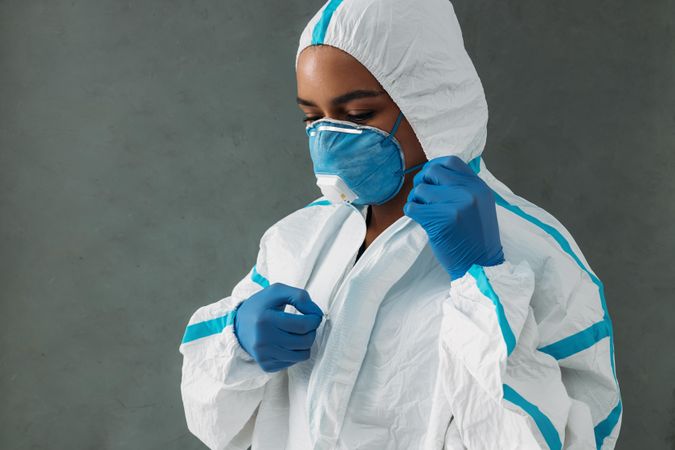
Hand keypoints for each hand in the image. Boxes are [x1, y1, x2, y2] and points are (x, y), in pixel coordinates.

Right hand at [234, 283, 322, 371]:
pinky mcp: (266, 365)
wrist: (239, 326)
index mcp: (265, 320)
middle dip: (312, 331)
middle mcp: (263, 340)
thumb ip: (300, 297)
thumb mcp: (277, 291)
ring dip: (306, 343)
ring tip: (297, 333)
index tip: (314, 316)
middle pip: (305, 341)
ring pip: (302, 355)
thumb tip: (317, 314)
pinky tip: (287, 343)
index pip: (304, 325)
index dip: (315, 319)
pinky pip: (294, 362)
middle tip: (306, 324)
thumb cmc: (262, 306)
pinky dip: (295, 352)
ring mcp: (264, 355)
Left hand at [404, 155, 504, 279]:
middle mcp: (469, 192)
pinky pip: (412, 207)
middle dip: (422, 181)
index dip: (435, 166)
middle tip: (422, 196)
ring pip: (420, 189)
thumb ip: (463, 188)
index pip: (451, 161)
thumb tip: (434, 173)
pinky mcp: (440, 221)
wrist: (480, 265)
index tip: (429, 178)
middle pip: (432, 171)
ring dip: (415, 200)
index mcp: (479, 187)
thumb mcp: (480, 205)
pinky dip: (411, 212)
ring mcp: (455, 205)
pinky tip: (419, 219)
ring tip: (423, 211)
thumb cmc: (476, 238)